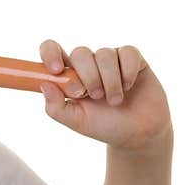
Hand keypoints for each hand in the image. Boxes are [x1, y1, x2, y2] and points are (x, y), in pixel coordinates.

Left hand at [38, 40, 171, 150]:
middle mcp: (88, 64)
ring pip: (104, 54)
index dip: (50, 54)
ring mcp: (111, 60)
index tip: (56, 70)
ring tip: (114, 100)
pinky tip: (128, 87)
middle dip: (88, 76)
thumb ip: (56, 107)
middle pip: (80, 52)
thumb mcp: (76, 121)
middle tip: (96, 96)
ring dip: (110, 80)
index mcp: (69, 76)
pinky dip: (127, 72)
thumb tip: (45, 85)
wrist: (139, 133)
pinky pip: (128, 53)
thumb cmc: (105, 126)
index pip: (52, 51)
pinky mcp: (133, 59)